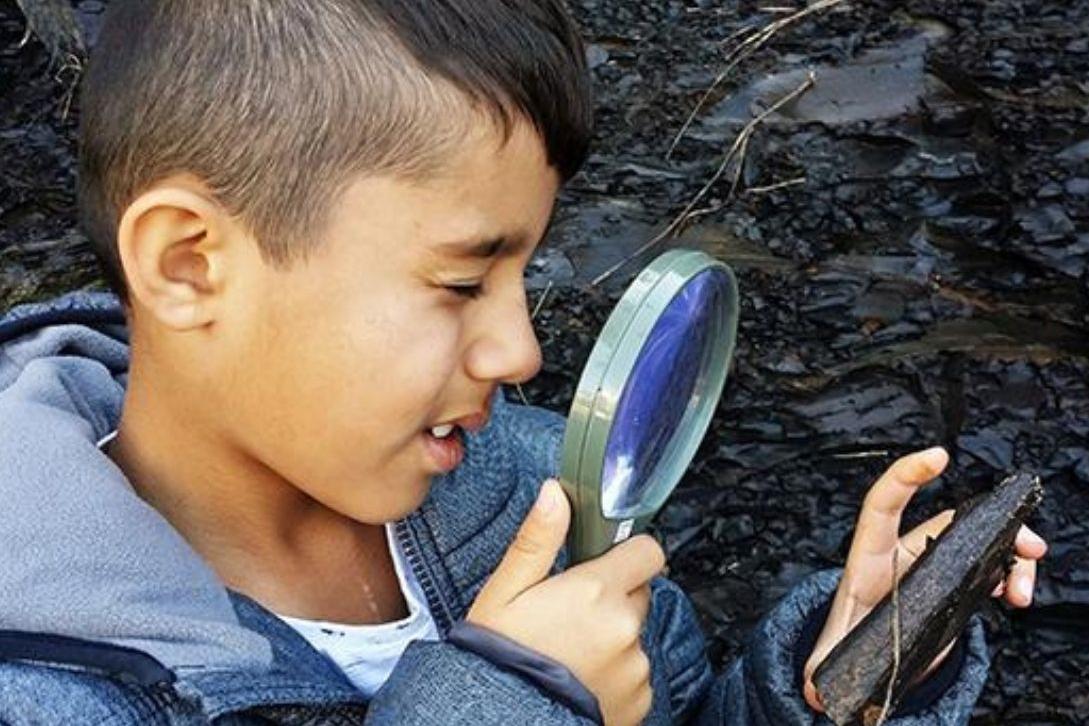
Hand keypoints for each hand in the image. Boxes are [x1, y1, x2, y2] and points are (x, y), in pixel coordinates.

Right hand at [468, 479, 663, 725]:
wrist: (499, 719)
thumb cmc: (498, 657)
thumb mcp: (506, 590)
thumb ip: (538, 538)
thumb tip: (555, 493)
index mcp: (596, 590)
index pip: (647, 551)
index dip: (627, 554)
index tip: (603, 565)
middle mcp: (624, 626)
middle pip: (638, 594)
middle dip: (612, 598)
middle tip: (571, 615)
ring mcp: (635, 666)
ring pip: (634, 635)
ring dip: (612, 638)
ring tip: (570, 654)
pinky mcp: (639, 700)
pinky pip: (635, 674)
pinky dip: (615, 674)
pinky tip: (580, 679)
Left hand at [802, 447, 1047, 711]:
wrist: (862, 648)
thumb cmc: (847, 636)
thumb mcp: (835, 648)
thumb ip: (825, 663)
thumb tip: (815, 687)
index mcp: (869, 557)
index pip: (882, 504)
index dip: (905, 476)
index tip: (937, 456)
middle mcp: (903, 552)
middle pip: (952, 521)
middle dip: (996, 526)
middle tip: (1030, 546)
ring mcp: (932, 564)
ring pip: (980, 544)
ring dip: (1011, 560)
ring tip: (1023, 592)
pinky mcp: (952, 583)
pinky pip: (989, 568)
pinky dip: (1011, 577)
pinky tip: (1017, 596)